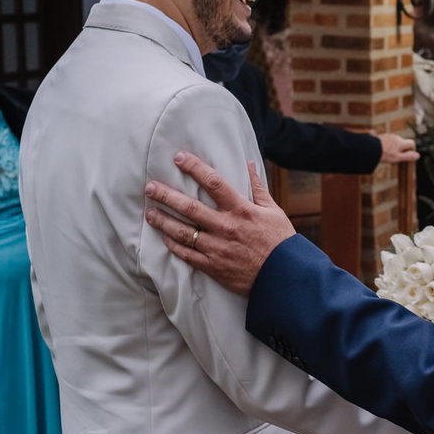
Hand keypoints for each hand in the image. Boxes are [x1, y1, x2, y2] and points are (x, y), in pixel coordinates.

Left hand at [144, 152, 295, 295]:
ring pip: (183, 232)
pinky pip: (187, 255)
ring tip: (149, 213)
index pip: (214, 183)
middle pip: (190, 208)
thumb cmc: (281, 241)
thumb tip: (248, 164)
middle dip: (167, 196)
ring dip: (164, 222)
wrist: (283, 276)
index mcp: (242, 210)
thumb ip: (258, 187)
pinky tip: (164, 238)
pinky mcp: (213, 266)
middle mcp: (226, 227)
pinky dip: (174, 246)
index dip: (195, 168)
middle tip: (149, 187)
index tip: (179, 157)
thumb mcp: (273, 210)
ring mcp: (217, 248)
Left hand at [378, 132, 419, 163]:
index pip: (412, 143)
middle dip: (402, 151)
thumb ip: (408, 156)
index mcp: (401, 142)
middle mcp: (396, 137)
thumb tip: (418, 155)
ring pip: (395, 143)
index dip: (412, 150)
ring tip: (388, 156)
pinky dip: (388, 146)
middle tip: (396, 158)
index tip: (408, 155)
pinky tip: (383, 152)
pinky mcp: (382, 136)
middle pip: (403, 143)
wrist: (369, 149)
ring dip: (394, 149)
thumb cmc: (383, 154)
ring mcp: (389, 136)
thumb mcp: (397, 158)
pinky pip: (388, 141)